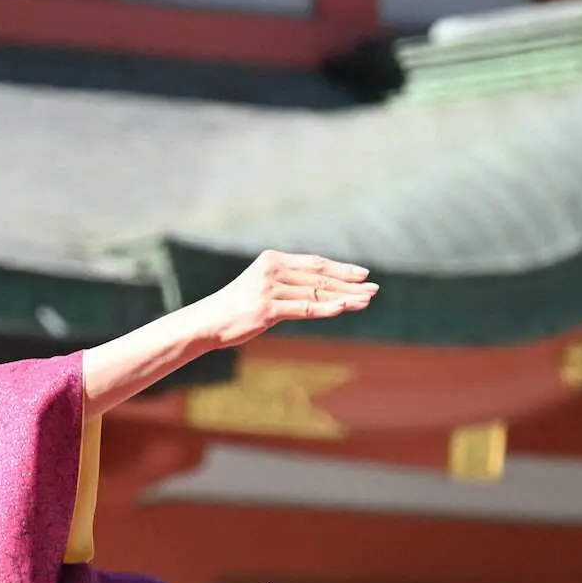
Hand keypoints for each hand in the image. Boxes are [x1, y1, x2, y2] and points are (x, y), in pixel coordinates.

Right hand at [191, 250, 376, 348]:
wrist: (208, 322)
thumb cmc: (236, 308)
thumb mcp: (262, 289)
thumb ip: (288, 286)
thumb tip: (319, 292)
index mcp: (272, 260)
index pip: (314, 264)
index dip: (341, 268)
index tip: (363, 274)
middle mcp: (272, 270)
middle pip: (320, 277)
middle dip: (349, 283)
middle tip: (374, 289)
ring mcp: (269, 289)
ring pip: (316, 293)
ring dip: (344, 297)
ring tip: (366, 300)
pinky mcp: (267, 309)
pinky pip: (304, 309)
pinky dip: (328, 309)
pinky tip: (346, 308)